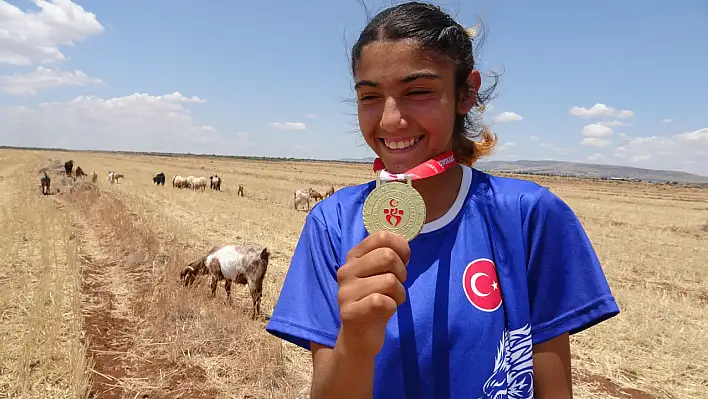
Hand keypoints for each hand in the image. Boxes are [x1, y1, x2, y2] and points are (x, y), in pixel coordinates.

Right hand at [336, 231, 410, 358]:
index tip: (403, 260)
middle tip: (397, 286)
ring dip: (399, 294)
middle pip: (387, 256)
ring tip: (391, 300)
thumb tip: (405, 243)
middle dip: (402, 273)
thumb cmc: (375, 301)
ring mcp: (345, 292)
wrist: (360, 337)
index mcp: (353, 257)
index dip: (401, 247)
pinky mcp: (349, 313)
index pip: (381, 237)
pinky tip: (385, 311)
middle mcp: (346, 271)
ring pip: (389, 281)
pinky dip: (392, 307)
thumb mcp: (380, 274)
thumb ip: (388, 256)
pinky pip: (382, 302)